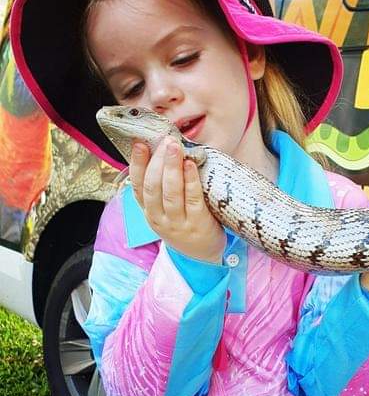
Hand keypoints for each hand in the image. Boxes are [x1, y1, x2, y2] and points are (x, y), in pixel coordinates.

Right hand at [130, 136, 225, 262]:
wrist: (204, 256)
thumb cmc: (186, 225)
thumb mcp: (166, 212)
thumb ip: (162, 189)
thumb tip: (164, 151)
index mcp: (149, 212)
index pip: (137, 186)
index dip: (137, 164)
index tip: (140, 143)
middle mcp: (160, 218)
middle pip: (153, 187)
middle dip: (157, 161)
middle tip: (165, 140)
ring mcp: (178, 223)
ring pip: (170, 193)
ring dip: (171, 167)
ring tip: (174, 147)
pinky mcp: (198, 224)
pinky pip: (193, 200)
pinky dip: (190, 181)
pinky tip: (191, 165)